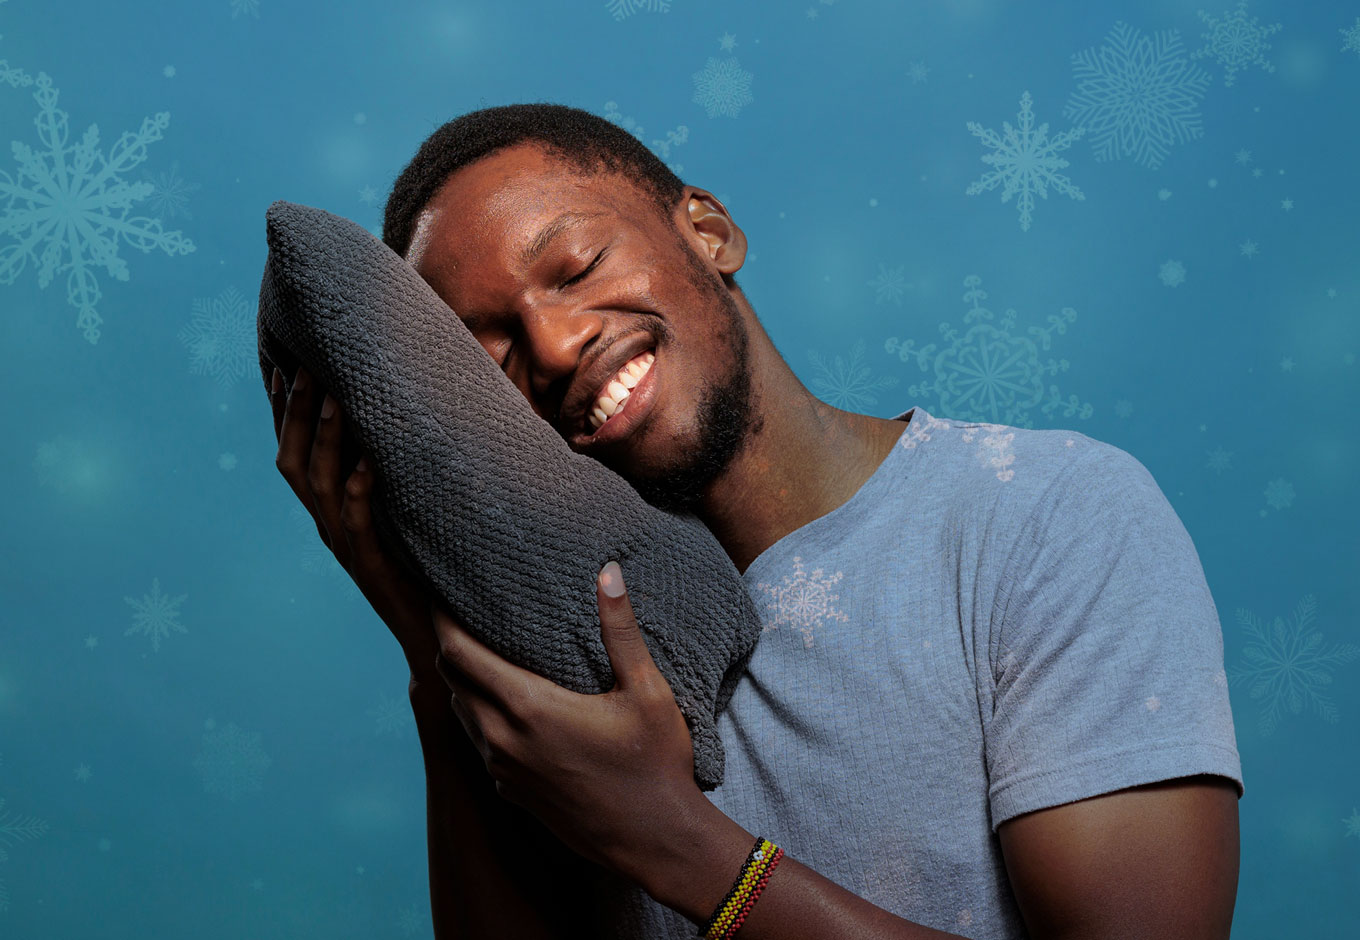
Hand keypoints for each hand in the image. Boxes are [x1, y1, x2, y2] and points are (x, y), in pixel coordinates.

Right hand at [269, 365, 439, 683]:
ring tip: (337, 397)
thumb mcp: (400, 511)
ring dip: (327, 440)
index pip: (294, 452)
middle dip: (296, 412)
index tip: (283, 365)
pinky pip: (360, 524)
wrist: (430, 634)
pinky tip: (370, 463)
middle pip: (295, 461)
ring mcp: (347, 547)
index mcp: (329, 510)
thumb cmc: (421, 566)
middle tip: (305, 365)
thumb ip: (393, 471)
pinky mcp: (373, 567)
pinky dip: (361, 491)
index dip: (282, 412)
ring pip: (322, 486)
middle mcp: (328, 525)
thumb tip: (406, 417)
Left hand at [431, 560, 701, 881]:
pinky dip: (479, 716)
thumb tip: (608, 572)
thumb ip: (620, 630)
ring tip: (478, 652)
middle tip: (459, 614)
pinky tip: (503, 706)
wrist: (657, 842)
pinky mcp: (512, 793)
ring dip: (462, 682)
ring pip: (462, 714)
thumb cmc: (656, 764)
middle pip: (452, 681)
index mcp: (529, 708)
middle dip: (450, 644)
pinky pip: (480, 745)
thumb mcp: (646, 691)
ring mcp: (505, 771)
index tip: (441, 592)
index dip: (444, 619)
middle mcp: (504, 740)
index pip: (460, 654)